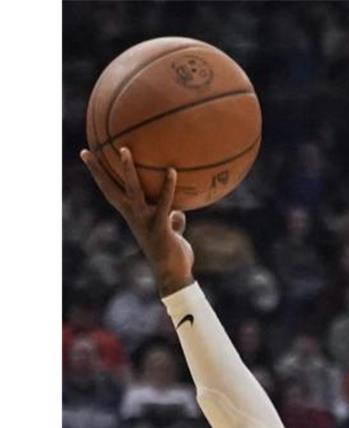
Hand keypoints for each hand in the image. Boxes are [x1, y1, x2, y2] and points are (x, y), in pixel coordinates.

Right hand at [79, 147, 194, 295]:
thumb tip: (179, 211)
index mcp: (132, 216)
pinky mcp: (160, 226)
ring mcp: (145, 220)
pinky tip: (172, 170)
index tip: (89, 158)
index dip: (99, 176)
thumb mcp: (170, 232)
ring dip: (128, 170)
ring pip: (133, 190)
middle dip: (98, 170)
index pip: (111, 192)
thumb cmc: (172, 254)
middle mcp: (133, 216)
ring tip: (125, 149)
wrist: (173, 275)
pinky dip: (168, 186)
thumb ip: (172, 220)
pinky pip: (164, 202)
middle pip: (111, 189)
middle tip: (88, 150)